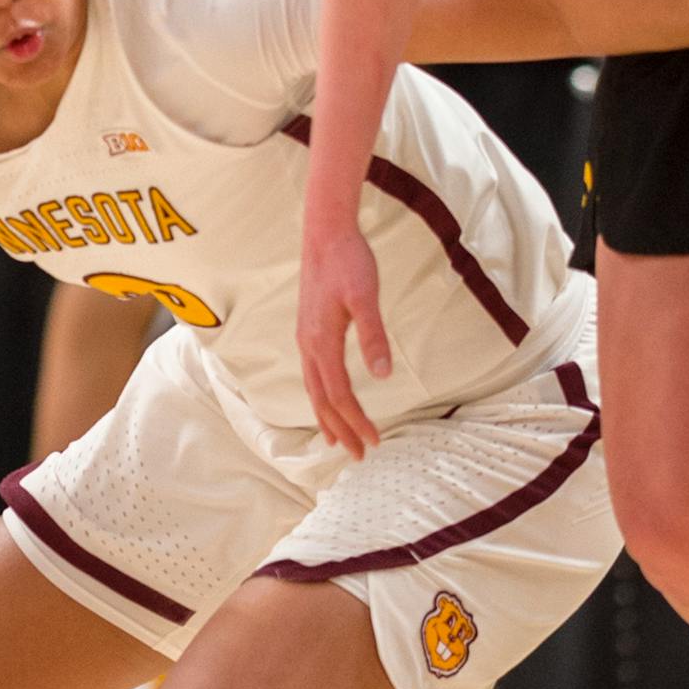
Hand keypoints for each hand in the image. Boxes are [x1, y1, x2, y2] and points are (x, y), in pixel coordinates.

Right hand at [297, 212, 388, 460]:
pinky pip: (313, 375)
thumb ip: (373, 335)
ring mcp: (305, 338)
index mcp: (321, 342)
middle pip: (322, 400)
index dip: (356, 421)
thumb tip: (382, 374)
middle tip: (358, 455)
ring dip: (327, 417)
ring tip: (337, 439)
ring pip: (313, 389)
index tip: (374, 442)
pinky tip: (328, 398)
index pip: (339, 395)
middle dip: (340, 429)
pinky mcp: (308, 330)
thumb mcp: (365, 296)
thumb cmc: (349, 262)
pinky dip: (321, 396)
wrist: (325, 233)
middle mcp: (308, 346)